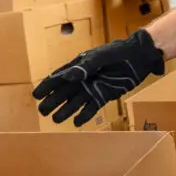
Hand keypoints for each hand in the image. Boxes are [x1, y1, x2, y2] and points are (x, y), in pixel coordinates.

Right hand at [32, 29, 164, 126]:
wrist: (139, 57)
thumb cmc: (118, 53)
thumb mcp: (100, 57)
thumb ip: (84, 67)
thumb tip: (67, 77)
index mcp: (78, 66)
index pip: (58, 77)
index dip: (47, 86)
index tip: (36, 95)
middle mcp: (83, 78)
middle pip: (64, 92)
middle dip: (52, 101)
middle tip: (42, 111)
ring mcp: (93, 88)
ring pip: (75, 101)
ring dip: (65, 110)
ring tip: (55, 120)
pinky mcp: (104, 95)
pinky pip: (91, 107)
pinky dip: (84, 115)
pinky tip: (76, 122)